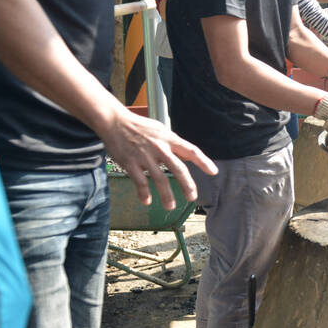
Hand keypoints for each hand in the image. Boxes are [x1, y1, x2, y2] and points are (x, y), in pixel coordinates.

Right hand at [101, 108, 217, 209]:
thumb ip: (175, 144)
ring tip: (171, 206)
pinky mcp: (130, 163)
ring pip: (159, 178)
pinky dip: (144, 193)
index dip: (204, 161)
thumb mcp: (161, 130)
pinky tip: (147, 201)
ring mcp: (144, 156)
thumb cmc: (139, 126)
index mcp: (169, 138)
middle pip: (178, 168)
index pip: (191, 150)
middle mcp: (159, 147)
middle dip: (187, 184)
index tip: (213, 172)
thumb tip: (191, 155)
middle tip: (192, 197)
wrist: (114, 121)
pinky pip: (140, 181)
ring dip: (166, 195)